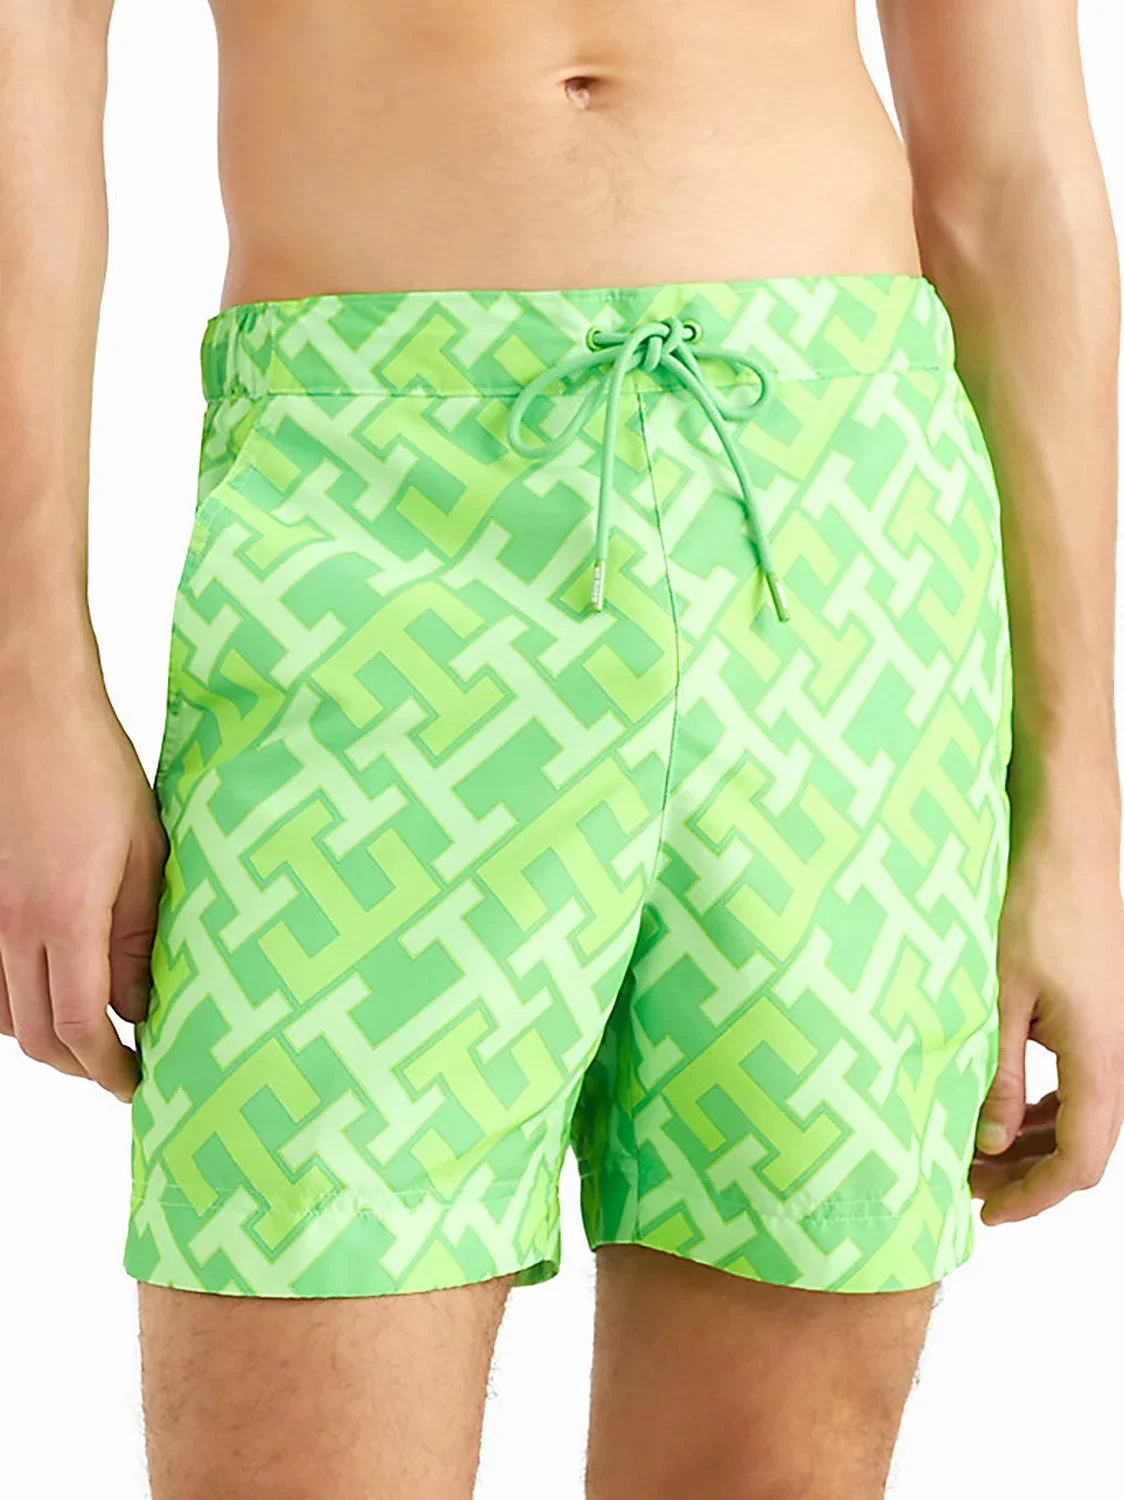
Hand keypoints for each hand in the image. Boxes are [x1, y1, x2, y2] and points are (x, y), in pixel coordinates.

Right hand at [0, 664, 166, 1101]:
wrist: (28, 711)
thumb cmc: (93, 769)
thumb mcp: (143, 852)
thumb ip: (139, 933)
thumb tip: (142, 999)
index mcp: (64, 918)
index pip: (83, 1029)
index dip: (112, 1069)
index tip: (140, 1082)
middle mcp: (11, 928)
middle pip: (39, 1037)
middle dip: (83, 1066)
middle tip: (123, 1069)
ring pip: (6, 1015)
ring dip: (49, 1039)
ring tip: (96, 1036)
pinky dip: (16, 1004)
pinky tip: (51, 992)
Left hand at [972, 810, 1123, 1223]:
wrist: (1071, 843)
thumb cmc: (1038, 906)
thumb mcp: (1000, 996)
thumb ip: (996, 1074)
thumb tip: (985, 1140)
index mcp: (1098, 1058)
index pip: (1079, 1161)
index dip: (1034, 1198)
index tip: (987, 1213)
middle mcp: (1114, 1053)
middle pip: (1082, 1146)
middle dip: (1025, 1175)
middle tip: (965, 1183)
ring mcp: (1109, 1034)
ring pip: (1080, 1115)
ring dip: (1031, 1140)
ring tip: (971, 1149)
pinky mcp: (1095, 1014)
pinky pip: (1077, 1082)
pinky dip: (1040, 1105)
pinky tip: (999, 1102)